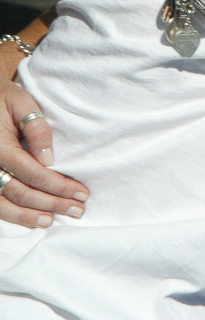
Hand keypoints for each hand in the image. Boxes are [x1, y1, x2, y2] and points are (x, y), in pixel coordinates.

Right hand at [0, 80, 87, 227]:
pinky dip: (13, 215)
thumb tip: (48, 159)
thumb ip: (36, 128)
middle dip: (51, 203)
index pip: (33, 173)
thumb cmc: (4, 98)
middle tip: (77, 210)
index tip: (81, 192)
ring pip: (3, 205)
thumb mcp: (22, 102)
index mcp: (0, 146)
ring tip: (53, 220)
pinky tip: (32, 219)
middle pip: (20, 192)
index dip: (58, 186)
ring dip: (29, 216)